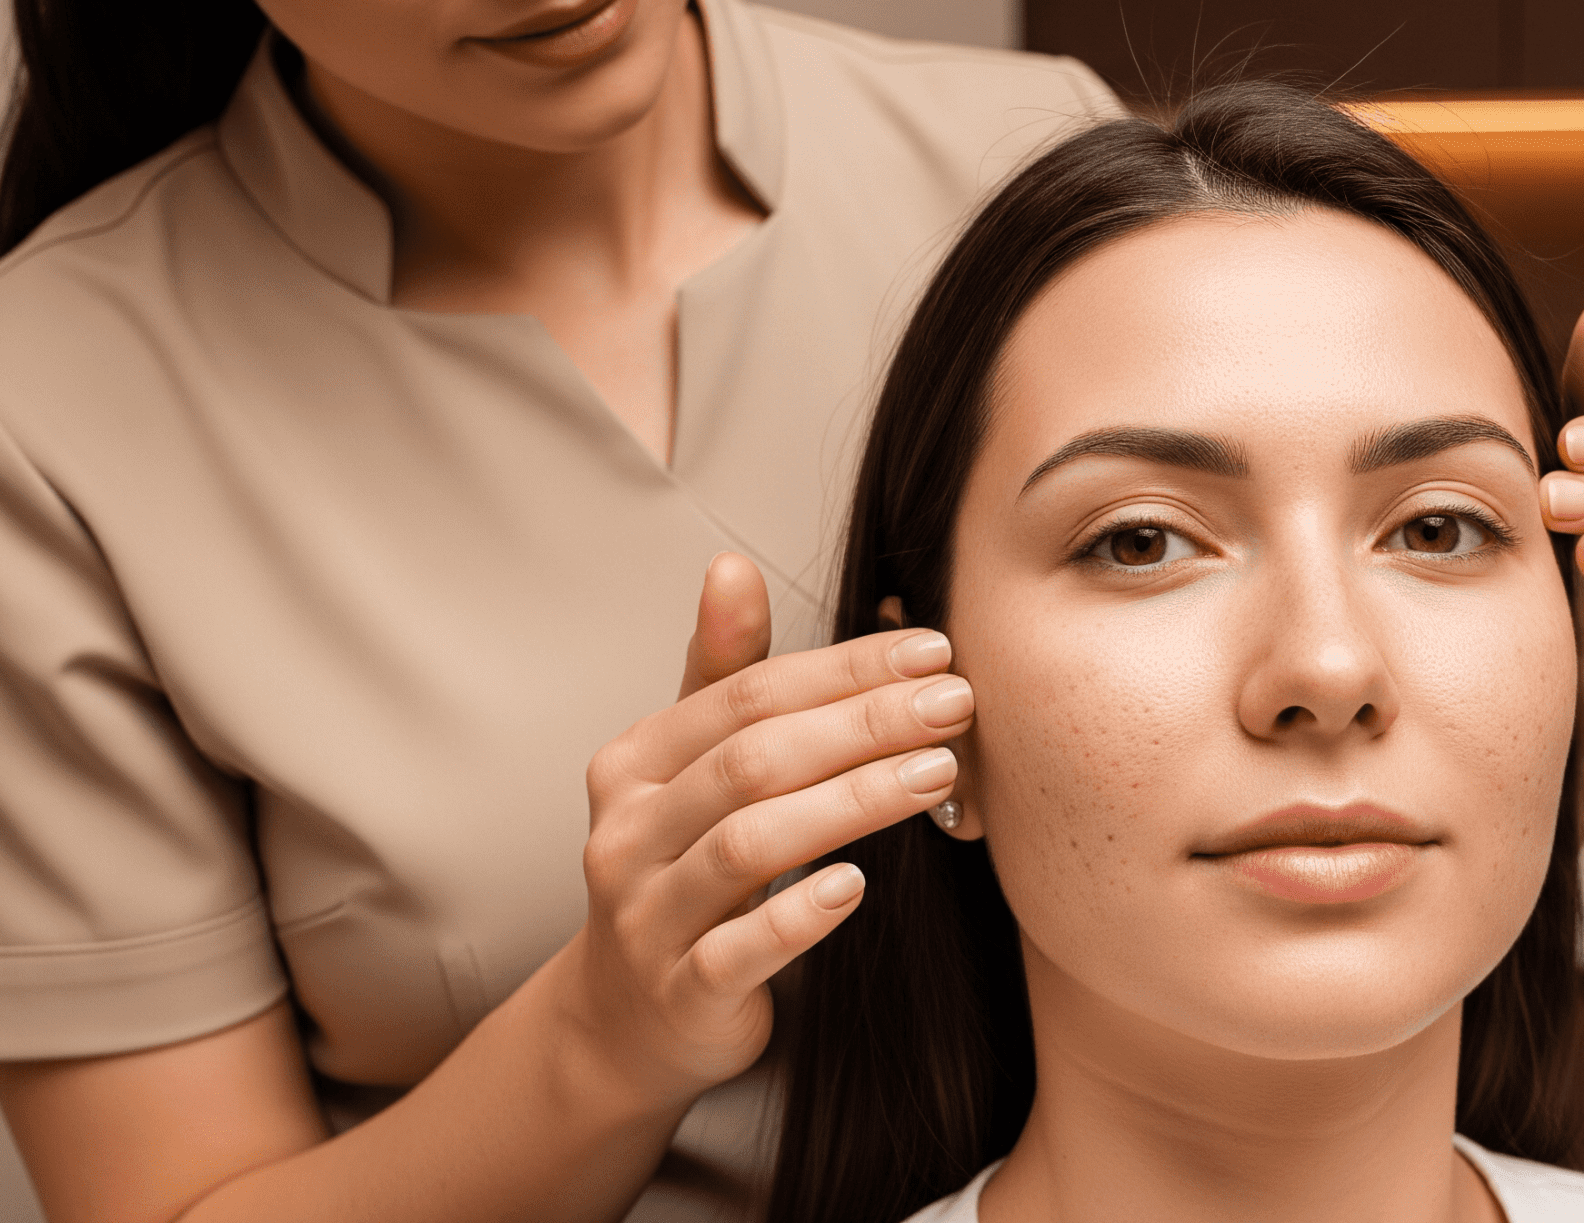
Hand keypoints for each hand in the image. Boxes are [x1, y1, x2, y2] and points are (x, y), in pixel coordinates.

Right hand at [545, 553, 970, 1108]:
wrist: (631, 1017)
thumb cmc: (685, 868)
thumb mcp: (691, 770)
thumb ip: (722, 676)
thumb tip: (730, 566)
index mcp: (635, 763)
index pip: (747, 696)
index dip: (844, 669)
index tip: (934, 650)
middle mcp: (627, 833)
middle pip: (753, 761)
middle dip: (863, 725)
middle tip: (956, 704)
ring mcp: (647, 916)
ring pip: (748, 845)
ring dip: (851, 803)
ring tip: (936, 774)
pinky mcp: (679, 992)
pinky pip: (737, 950)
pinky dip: (797, 915)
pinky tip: (857, 885)